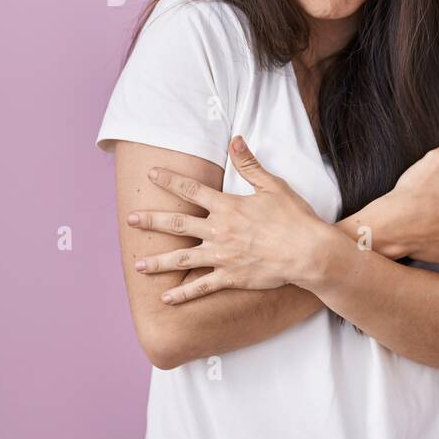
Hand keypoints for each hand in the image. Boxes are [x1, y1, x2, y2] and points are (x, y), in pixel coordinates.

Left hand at [127, 135, 336, 302]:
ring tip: (138, 265)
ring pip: (182, 259)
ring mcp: (222, 256)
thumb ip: (250, 165)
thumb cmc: (294, 218)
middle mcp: (219, 231)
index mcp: (228, 207)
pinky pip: (201, 287)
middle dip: (151, 221)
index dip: (170, 181)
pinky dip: (183, 293)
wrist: (308, 252)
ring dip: (158, 262)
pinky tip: (166, 298)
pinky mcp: (231, 277)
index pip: (191, 190)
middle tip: (130, 220)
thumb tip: (235, 140)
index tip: (152, 175)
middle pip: (177, 224)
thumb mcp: (273, 186)